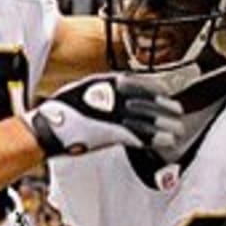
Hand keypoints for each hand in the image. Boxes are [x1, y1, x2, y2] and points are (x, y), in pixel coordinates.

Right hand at [22, 74, 183, 156]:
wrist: (47, 129)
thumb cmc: (61, 112)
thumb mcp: (83, 90)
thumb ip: (103, 90)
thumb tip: (119, 93)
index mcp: (105, 83)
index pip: (139, 82)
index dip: (156, 88)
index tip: (167, 91)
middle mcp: (112, 96)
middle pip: (147, 101)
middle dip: (165, 107)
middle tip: (178, 111)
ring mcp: (114, 115)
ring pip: (148, 120)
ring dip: (165, 125)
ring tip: (177, 129)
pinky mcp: (112, 134)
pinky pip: (140, 136)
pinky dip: (155, 139)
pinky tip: (165, 142)